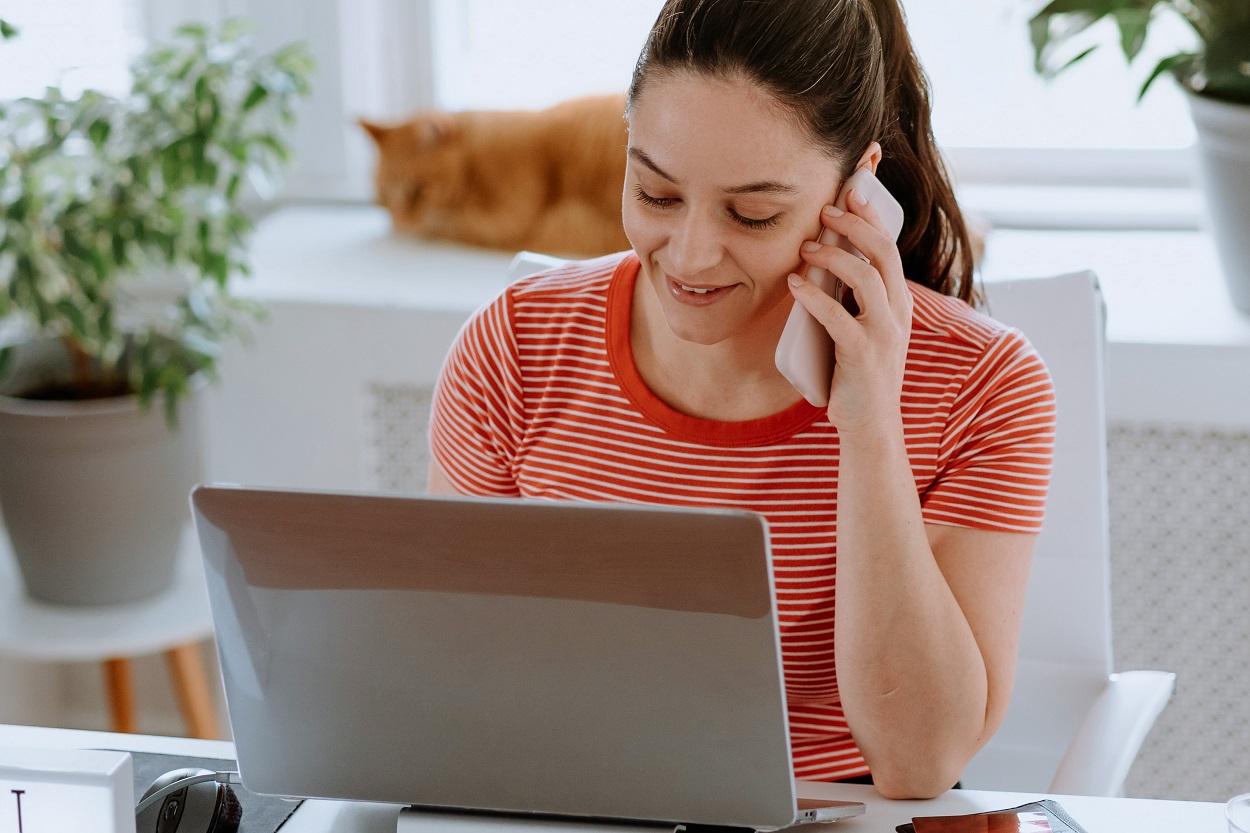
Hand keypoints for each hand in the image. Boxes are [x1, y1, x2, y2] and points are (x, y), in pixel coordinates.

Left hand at [786, 188, 912, 436]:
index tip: (851, 189)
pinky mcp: (863, 355)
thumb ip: (852, 297)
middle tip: (825, 210)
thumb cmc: (857, 372)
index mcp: (899, 301)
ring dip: (833, 257)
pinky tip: (796, 285)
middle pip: (883, 252)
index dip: (872, 215)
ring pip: (865, 278)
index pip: (890, 246)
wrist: (869, 424)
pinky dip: (815, 297)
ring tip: (805, 247)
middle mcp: (898, 312)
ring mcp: (884, 334)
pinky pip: (839, 317)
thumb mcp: (861, 327)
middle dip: (854, 225)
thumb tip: (822, 258)